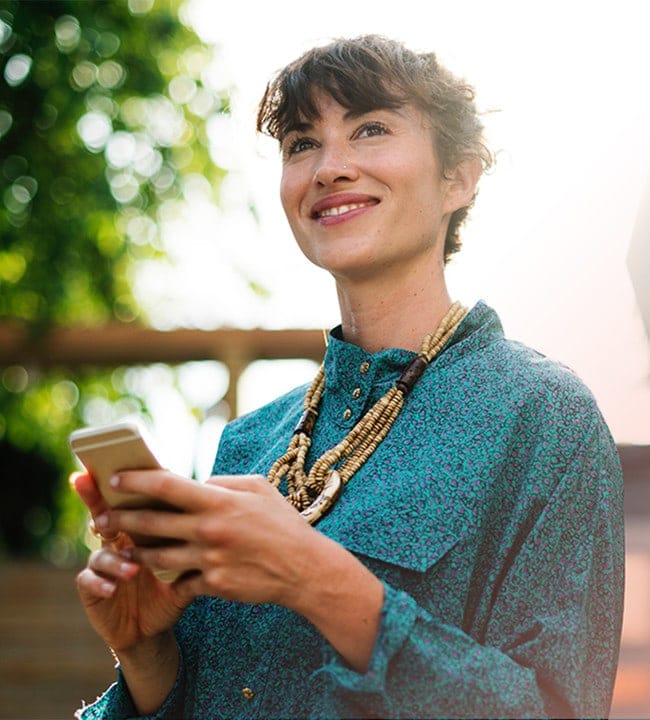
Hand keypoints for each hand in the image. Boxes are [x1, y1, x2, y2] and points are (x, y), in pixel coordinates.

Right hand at [72, 472, 189, 652]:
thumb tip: (221, 506)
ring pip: (100, 551)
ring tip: (133, 568)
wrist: (153, 627)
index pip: (130, 500)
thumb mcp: (188, 559)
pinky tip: (111, 588)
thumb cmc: (173, 586)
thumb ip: (197, 535)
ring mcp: (102, 564)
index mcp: (139, 528)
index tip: (119, 469)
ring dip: (114, 558)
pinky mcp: (92, 588)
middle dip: (96, 501)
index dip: (122, 484)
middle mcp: (117, 540)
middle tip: (105, 501)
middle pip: (103, 514)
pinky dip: (99, 582)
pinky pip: (88, 581)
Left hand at [96, 470, 383, 671]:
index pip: (166, 485)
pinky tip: (159, 572)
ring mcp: (209, 559)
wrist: (304, 568)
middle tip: (101, 518)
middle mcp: (209, 529)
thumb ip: (223, 482)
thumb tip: (197, 482)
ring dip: (135, 550)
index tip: (115, 479)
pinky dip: (169, 575)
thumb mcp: (258, 488)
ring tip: (121, 546)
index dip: (136, 480)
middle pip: (151, 522)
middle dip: (120, 519)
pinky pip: (180, 580)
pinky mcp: (213, 585)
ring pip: (157, 556)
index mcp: (219, 501)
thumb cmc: (281, 522)